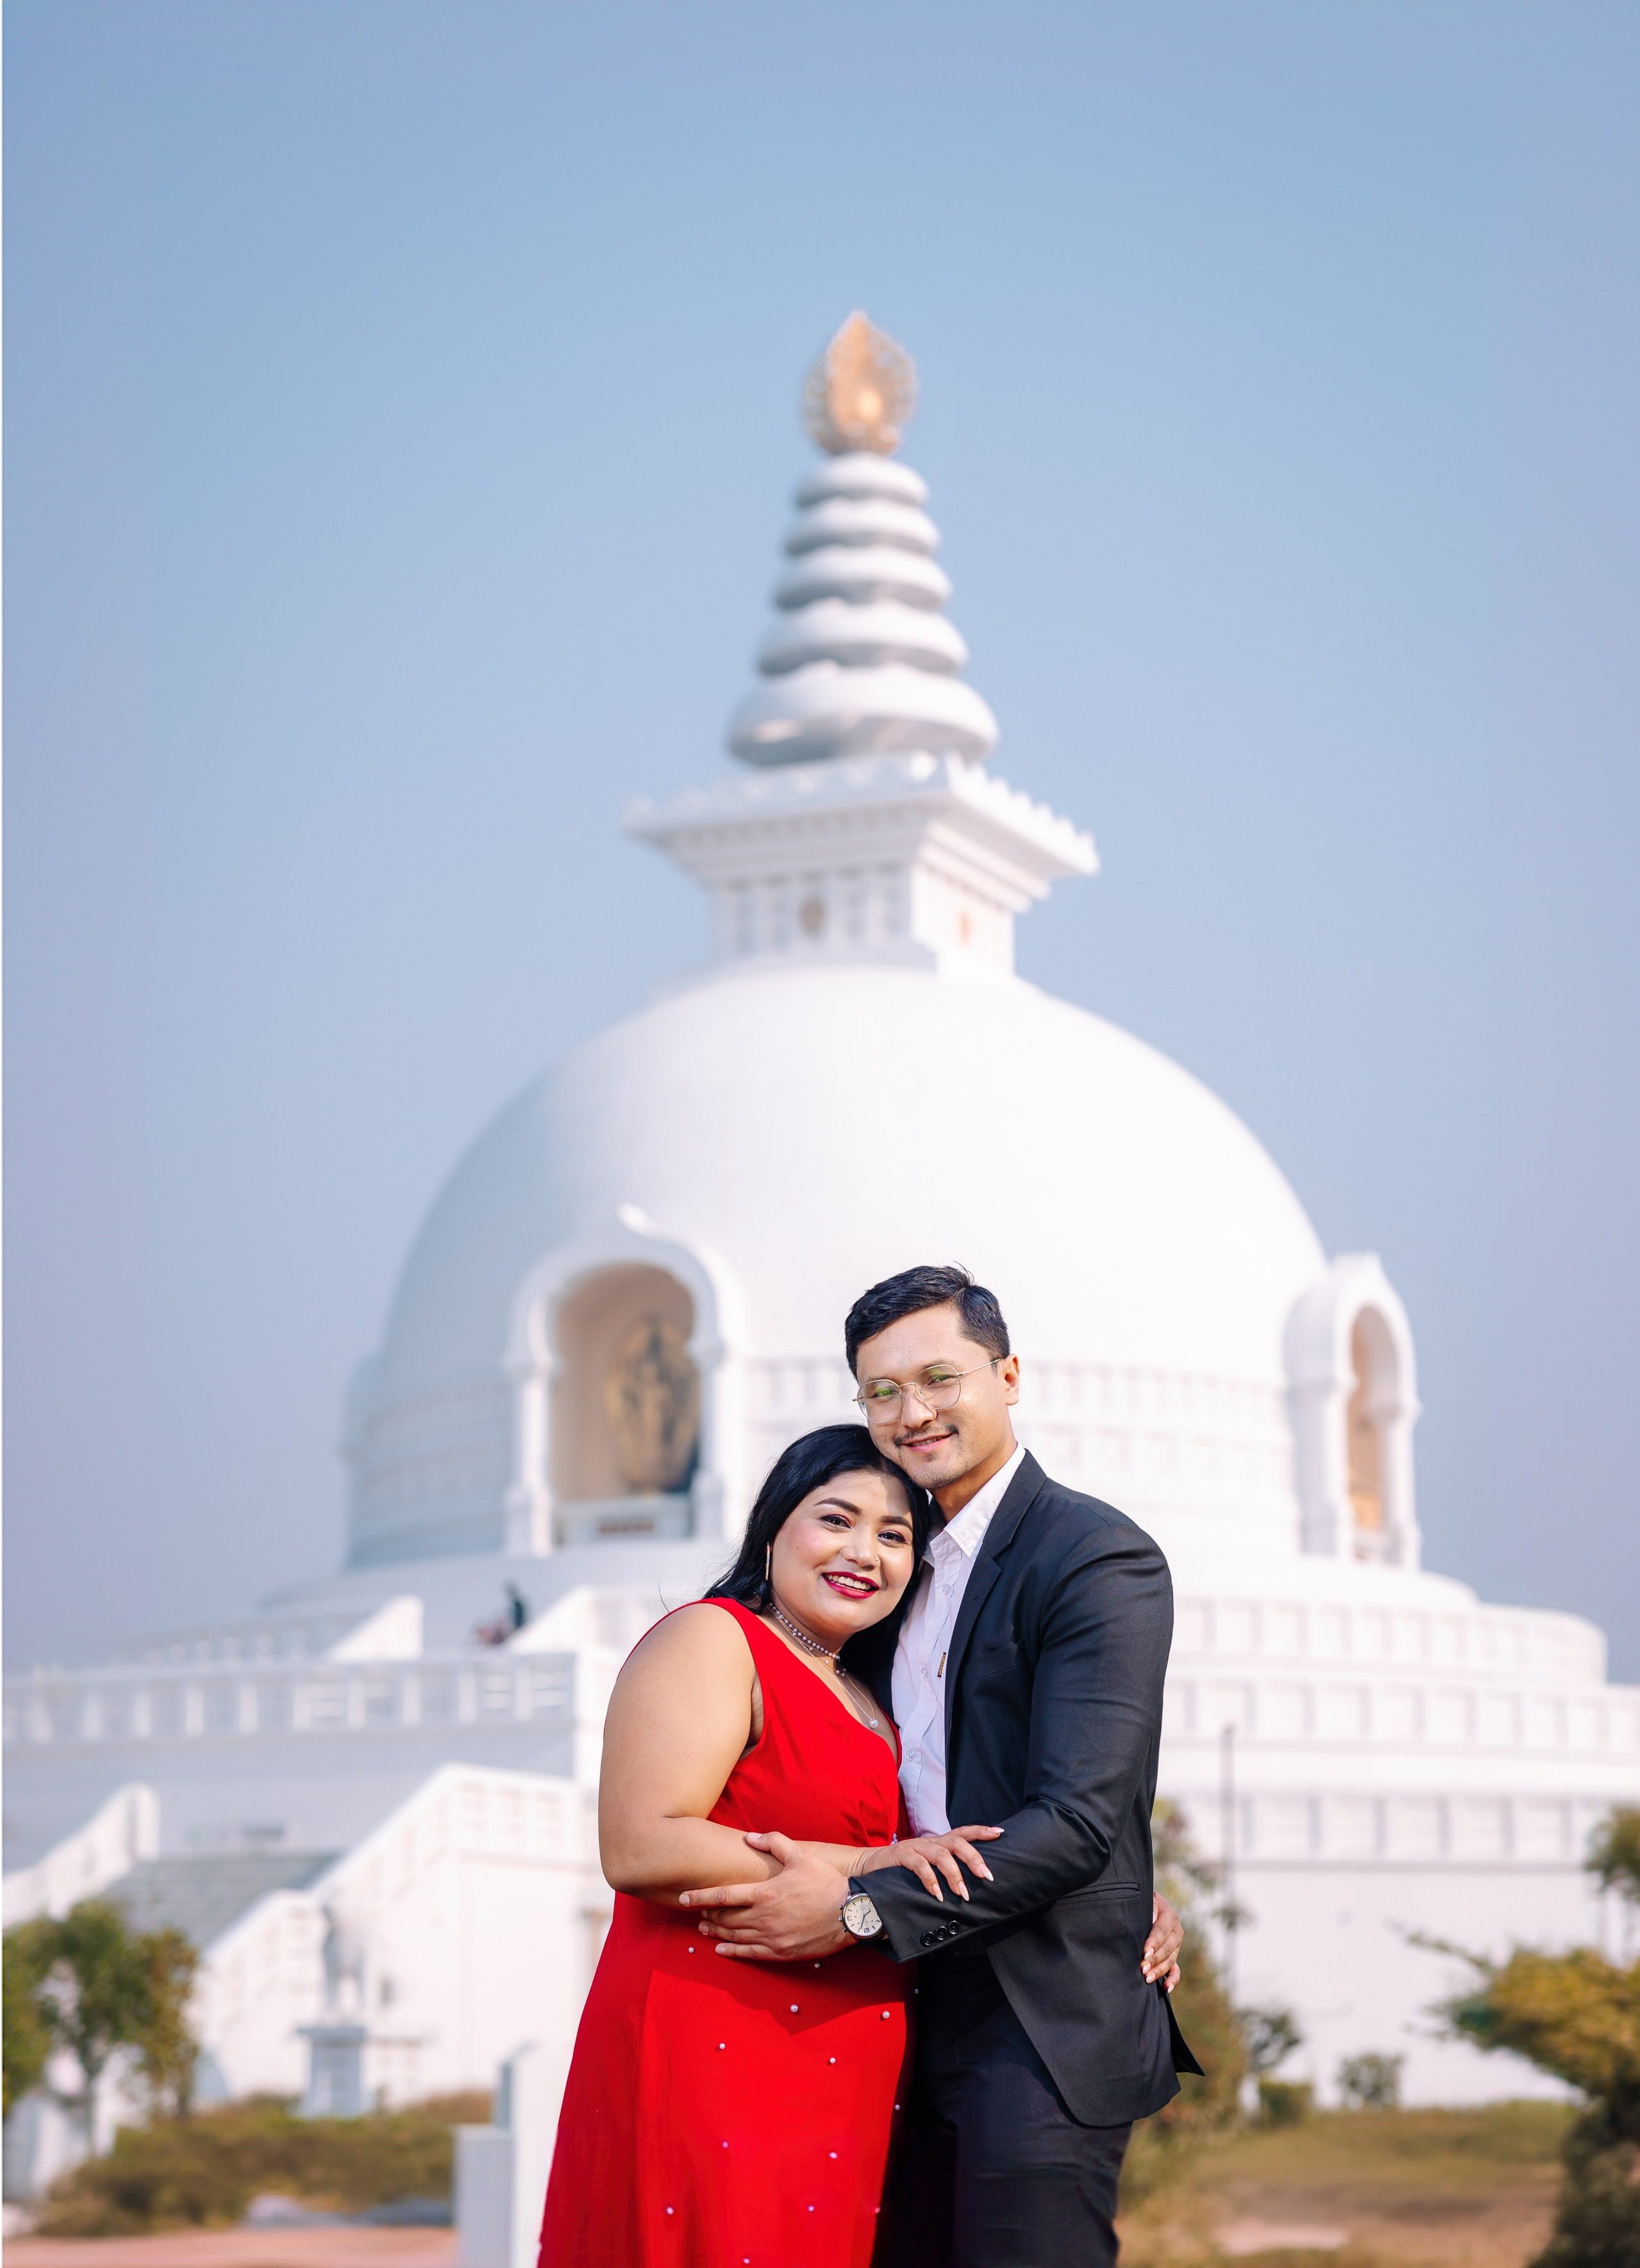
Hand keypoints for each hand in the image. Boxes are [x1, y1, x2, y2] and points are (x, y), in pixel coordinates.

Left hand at [680, 1833, 852, 1960]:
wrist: (850, 1912)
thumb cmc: (825, 1882)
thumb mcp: (800, 1855)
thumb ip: (773, 1843)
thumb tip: (750, 1837)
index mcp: (765, 1893)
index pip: (724, 1895)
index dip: (701, 1897)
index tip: (683, 1898)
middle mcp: (763, 1917)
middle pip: (725, 1919)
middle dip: (708, 1916)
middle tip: (697, 1913)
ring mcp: (771, 1938)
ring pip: (734, 1937)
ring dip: (716, 1933)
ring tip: (704, 1929)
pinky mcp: (781, 1952)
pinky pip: (750, 1954)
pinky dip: (732, 1952)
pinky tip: (721, 1950)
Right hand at [861, 1825, 1003, 1901]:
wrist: (869, 1864)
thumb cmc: (903, 1869)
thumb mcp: (927, 1865)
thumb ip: (944, 1870)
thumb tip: (969, 1889)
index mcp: (938, 1842)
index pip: (963, 1832)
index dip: (981, 1831)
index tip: (999, 1833)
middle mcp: (929, 1841)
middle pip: (956, 1842)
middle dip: (973, 1858)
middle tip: (986, 1876)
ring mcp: (915, 1847)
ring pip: (941, 1854)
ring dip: (954, 1874)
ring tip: (962, 1894)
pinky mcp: (900, 1856)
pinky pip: (919, 1865)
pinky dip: (930, 1880)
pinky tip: (937, 1894)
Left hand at [1143, 1890, 1182, 1990]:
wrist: (1149, 1905)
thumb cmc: (1143, 1902)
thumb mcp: (1147, 1899)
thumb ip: (1150, 1907)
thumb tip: (1153, 1919)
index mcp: (1169, 1915)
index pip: (1161, 1931)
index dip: (1153, 1942)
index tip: (1144, 1953)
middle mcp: (1176, 1931)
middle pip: (1167, 1948)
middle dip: (1154, 1959)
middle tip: (1142, 1968)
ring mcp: (1176, 1945)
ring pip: (1170, 1960)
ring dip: (1159, 1970)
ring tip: (1147, 1978)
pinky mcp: (1173, 1956)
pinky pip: (1176, 1970)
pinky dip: (1173, 1979)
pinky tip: (1167, 1988)